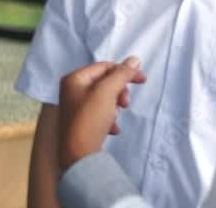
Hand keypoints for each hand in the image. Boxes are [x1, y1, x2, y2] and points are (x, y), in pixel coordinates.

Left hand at [58, 56, 146, 170]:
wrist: (78, 157)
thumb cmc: (89, 119)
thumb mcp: (107, 92)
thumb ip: (121, 74)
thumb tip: (134, 59)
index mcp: (74, 79)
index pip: (104, 66)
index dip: (124, 71)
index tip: (143, 79)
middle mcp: (72, 91)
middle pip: (105, 82)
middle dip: (119, 91)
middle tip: (125, 103)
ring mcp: (76, 108)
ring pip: (105, 99)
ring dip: (115, 106)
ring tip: (116, 117)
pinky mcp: (82, 124)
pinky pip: (100, 114)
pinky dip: (110, 119)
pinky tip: (113, 129)